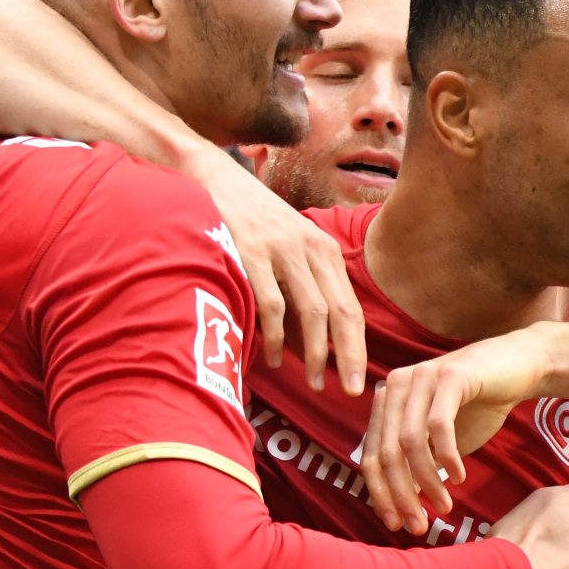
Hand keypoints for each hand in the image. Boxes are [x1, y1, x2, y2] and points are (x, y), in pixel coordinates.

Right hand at [187, 148, 365, 394]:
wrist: (209, 177)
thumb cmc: (248, 224)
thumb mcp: (286, 252)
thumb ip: (300, 294)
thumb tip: (311, 351)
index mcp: (325, 250)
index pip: (351, 308)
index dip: (358, 348)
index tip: (360, 383)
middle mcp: (311, 248)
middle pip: (341, 313)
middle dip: (348, 357)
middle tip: (349, 392)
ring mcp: (282, 249)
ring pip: (313, 311)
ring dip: (315, 353)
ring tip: (313, 382)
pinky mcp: (252, 251)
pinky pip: (273, 302)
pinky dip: (276, 335)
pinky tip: (273, 357)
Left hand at [360, 328, 549, 532]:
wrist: (520, 367)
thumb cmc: (479, 407)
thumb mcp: (442, 444)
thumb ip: (417, 468)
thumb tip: (399, 509)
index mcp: (388, 402)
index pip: (372, 454)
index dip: (380, 493)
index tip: (395, 524)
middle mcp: (397, 386)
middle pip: (387, 452)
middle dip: (401, 495)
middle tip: (418, 524)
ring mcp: (422, 377)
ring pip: (410, 442)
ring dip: (426, 480)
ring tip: (444, 504)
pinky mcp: (450, 375)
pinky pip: (439, 425)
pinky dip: (447, 456)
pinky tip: (458, 476)